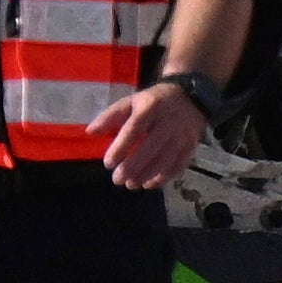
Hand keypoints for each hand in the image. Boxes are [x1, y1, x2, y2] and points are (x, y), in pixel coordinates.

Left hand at [89, 79, 211, 192]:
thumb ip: (111, 116)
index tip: (108, 163)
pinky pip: (178, 166)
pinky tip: (148, 184)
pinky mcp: (191, 147)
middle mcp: (169, 122)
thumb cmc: (152, 102)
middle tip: (117, 179)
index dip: (121, 147)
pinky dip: (163, 178)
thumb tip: (90, 132)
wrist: (189, 98)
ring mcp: (182, 136)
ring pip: (165, 160)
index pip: (134, 129)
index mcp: (150, 107)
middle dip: (133, 166)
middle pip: (151, 147)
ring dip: (146, 175)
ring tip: (130, 184)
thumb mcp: (131, 102)